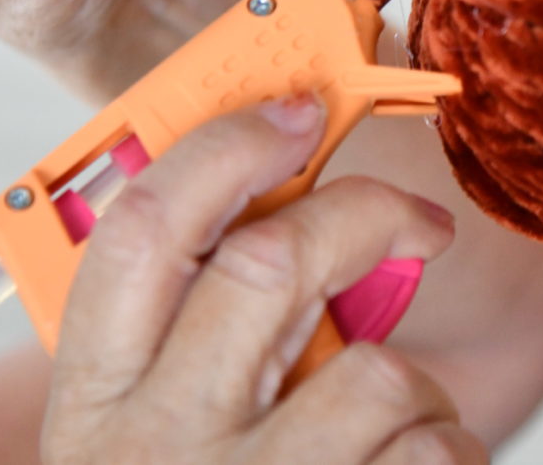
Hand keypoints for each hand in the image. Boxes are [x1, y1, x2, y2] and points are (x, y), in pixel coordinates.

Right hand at [41, 97, 484, 463]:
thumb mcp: (141, 427)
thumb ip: (183, 330)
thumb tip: (268, 194)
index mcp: (94, 396)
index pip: (139, 232)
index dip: (222, 151)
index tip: (294, 114)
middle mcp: (156, 448)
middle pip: (267, 265)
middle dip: (364, 216)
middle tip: (416, 223)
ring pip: (379, 379)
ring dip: (420, 387)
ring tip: (403, 421)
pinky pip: (433, 462)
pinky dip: (448, 458)